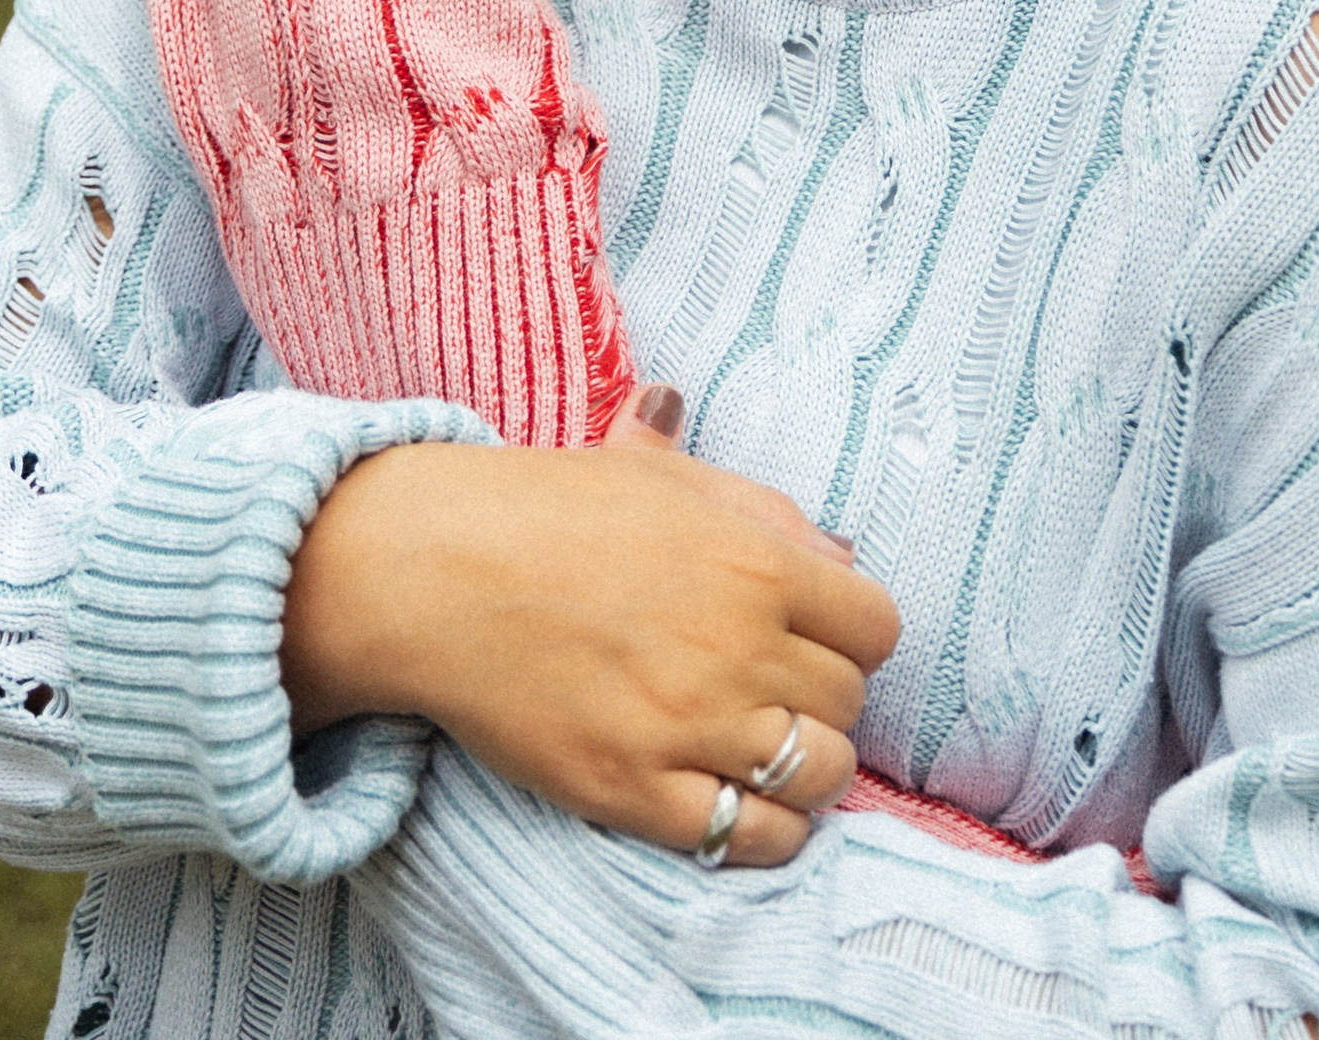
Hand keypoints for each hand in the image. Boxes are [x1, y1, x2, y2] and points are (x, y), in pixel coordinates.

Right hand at [281, 385, 900, 861]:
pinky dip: (762, 831)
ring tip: (767, 754)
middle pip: (847, 702)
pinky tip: (736, 803)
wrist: (442, 570)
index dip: (854, 637)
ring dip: (807, 771)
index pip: (876, 628)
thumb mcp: (670, 480)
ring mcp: (688, 724)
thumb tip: (842, 559)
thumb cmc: (552, 511)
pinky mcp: (634, 791)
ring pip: (817, 776)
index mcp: (756, 563)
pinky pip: (746, 838)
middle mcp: (738, 646)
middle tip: (780, 693)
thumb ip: (766, 514)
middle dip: (825, 698)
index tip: (820, 640)